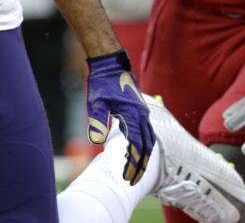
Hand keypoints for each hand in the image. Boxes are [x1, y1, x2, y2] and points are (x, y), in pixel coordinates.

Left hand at [85, 50, 155, 184]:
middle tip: (133, 179)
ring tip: (135, 169)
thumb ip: (97, 121)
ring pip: (149, 139)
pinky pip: (146, 132)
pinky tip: (136, 151)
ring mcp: (143, 113)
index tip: (128, 176)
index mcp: (133, 115)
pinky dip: (144, 144)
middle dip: (141, 164)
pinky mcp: (140, 110)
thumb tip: (95, 140)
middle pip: (147, 146)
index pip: (137, 146)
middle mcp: (142, 115)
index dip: (133, 163)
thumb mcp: (96, 102)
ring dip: (144, 155)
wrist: (110, 64)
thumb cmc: (102, 83)